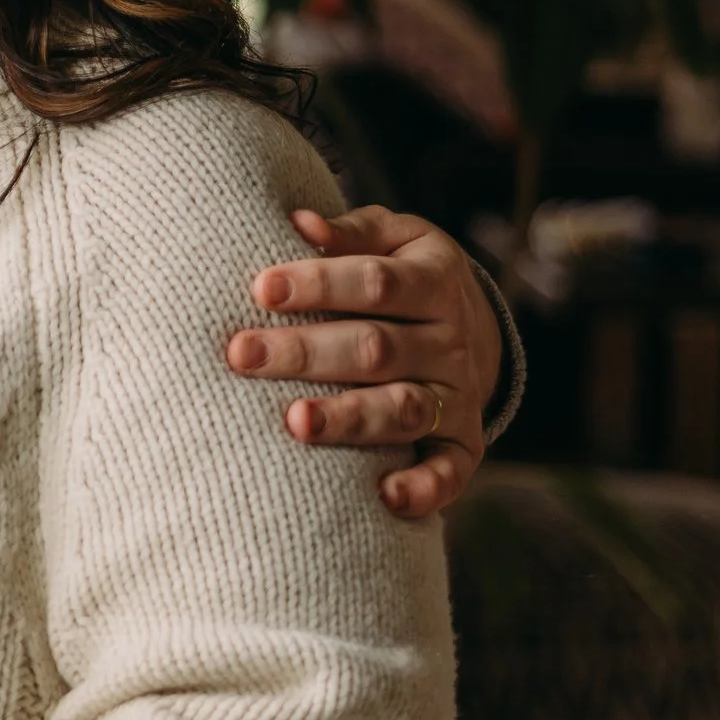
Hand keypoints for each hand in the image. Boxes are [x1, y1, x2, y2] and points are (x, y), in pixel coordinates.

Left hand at [225, 202, 499, 521]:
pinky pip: (450, 471)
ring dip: (350, 418)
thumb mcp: (395, 239)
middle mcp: (450, 340)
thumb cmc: (406, 275)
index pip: (374, 283)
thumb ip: (352, 232)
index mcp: (433, 280)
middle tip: (242, 354)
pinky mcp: (462, 443)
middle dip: (306, 352)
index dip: (318, 284)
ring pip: (403, 409)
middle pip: (376, 348)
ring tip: (294, 422)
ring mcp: (457, 395)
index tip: (261, 288)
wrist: (478, 328)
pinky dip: (423, 488)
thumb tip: (300, 222)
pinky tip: (383, 496)